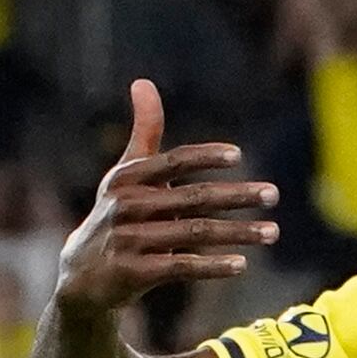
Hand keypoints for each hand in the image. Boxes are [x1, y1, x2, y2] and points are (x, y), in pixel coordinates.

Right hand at [57, 80, 277, 312]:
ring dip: (238, 233)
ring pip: (194, 233)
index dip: (205, 157)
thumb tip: (143, 81)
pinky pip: (182, 267)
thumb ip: (144, 133)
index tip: (239, 155)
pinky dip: (213, 266)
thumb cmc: (117, 216)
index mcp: (127, 178)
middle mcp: (128, 205)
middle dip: (237, 195)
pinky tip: (242, 264)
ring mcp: (130, 240)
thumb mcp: (125, 175)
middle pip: (193, 198)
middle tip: (274, 193)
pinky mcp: (134, 273)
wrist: (83, 276)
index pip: (173, 162)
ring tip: (273, 232)